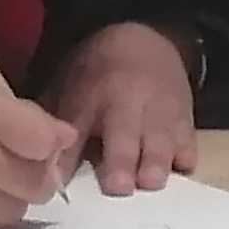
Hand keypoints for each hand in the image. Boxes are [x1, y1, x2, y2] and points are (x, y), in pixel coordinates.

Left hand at [45, 22, 200, 192]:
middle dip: (122, 159)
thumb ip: (55, 125)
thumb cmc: (99, 73)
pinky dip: (183, 160)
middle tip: (119, 186)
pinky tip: (176, 171)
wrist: (147, 42)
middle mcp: (126, 102)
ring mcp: (159, 112)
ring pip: (162, 139)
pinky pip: (188, 143)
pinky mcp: (185, 121)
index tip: (57, 180)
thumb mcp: (69, 87)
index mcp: (90, 94)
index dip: (67, 154)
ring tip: (151, 182)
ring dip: (157, 163)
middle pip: (125, 133)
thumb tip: (39, 170)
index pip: (76, 124)